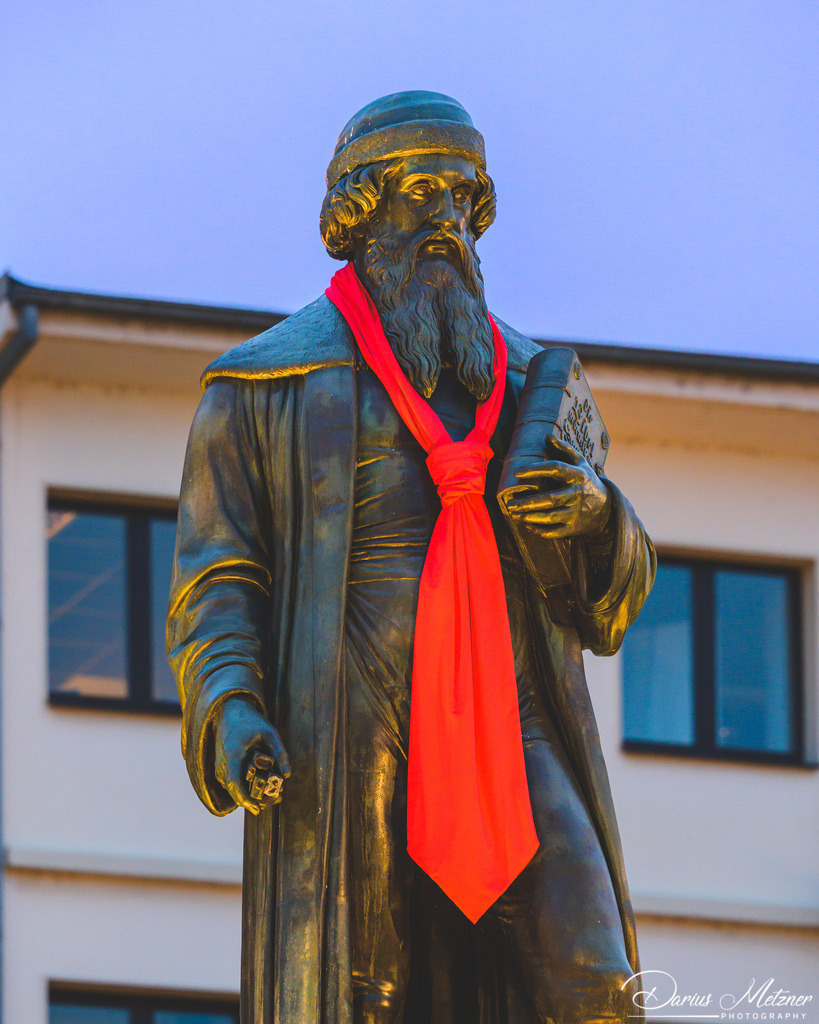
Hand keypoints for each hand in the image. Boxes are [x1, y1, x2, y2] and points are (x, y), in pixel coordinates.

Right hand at [213, 696, 290, 814]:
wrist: (229, 713)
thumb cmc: (250, 722)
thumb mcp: (270, 733)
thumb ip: (280, 753)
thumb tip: (287, 774)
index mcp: (232, 753)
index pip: (234, 782)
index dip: (244, 798)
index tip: (257, 808)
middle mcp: (222, 764)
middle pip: (236, 790)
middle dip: (255, 800)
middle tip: (277, 799)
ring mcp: (220, 768)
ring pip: (235, 789)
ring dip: (253, 795)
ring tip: (276, 795)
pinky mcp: (222, 770)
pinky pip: (234, 784)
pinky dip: (247, 788)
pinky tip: (266, 787)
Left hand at [502, 436, 610, 539]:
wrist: (607, 507)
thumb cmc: (586, 480)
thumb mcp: (580, 462)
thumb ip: (564, 449)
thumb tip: (547, 436)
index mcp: (578, 475)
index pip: (555, 469)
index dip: (535, 469)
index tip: (517, 472)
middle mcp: (578, 494)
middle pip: (550, 499)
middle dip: (528, 502)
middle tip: (510, 504)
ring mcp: (577, 512)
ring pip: (550, 517)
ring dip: (530, 517)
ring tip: (514, 514)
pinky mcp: (575, 527)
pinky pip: (555, 531)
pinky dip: (540, 530)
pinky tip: (527, 525)